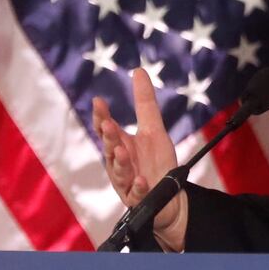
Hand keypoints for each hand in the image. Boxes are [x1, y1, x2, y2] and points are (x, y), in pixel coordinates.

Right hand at [92, 68, 187, 249]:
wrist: (169, 195)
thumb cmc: (156, 161)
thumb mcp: (154, 129)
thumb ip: (145, 103)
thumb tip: (138, 70)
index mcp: (120, 145)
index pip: (106, 129)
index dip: (101, 117)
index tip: (99, 103)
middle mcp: (118, 163)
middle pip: (110, 149)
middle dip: (109, 137)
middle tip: (108, 125)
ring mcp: (126, 182)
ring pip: (119, 172)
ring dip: (120, 162)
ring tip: (122, 151)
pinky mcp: (138, 199)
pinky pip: (136, 194)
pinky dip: (137, 187)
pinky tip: (141, 181)